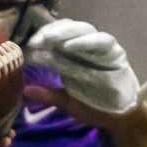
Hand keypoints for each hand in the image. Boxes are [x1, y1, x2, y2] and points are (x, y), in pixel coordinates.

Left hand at [21, 13, 146, 126]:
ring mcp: (102, 48)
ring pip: (85, 30)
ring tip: (50, 38)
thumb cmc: (95, 106)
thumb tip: (25, 92)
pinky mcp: (115, 53)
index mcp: (74, 55)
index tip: (29, 44)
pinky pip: (102, 41)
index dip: (43, 37)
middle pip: (69, 29)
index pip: (57, 36)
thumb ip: (49, 96)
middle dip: (52, 32)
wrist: (122, 117)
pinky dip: (86, 41)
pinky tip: (70, 46)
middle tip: (37, 40)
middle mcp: (87, 47)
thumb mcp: (68, 103)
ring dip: (66, 33)